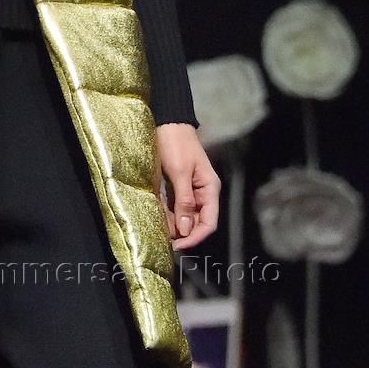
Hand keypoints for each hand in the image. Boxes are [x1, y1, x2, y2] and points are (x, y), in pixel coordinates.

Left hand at [155, 123, 220, 250]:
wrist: (167, 121)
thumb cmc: (175, 143)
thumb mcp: (179, 172)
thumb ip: (184, 201)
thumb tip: (185, 230)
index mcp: (210, 189)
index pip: (209, 223)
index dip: (195, 237)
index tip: (179, 245)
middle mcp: (203, 192)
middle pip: (197, 222)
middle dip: (183, 233)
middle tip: (165, 241)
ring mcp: (190, 189)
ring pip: (185, 216)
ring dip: (174, 225)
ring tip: (159, 232)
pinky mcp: (178, 185)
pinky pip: (175, 205)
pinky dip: (168, 213)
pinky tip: (158, 218)